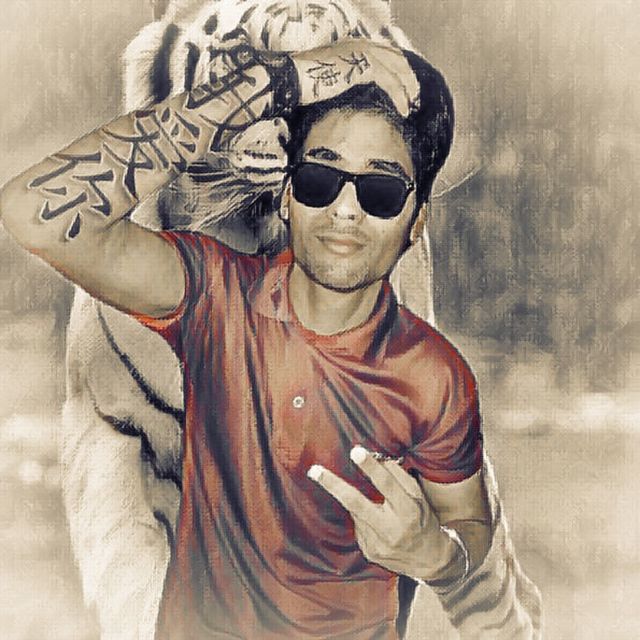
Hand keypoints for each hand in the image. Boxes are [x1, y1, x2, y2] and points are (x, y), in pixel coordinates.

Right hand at [292, 39, 419, 117]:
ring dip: (407, 90)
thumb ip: (347, 80)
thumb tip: (359, 96)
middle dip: (408, 79)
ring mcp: (362, 52)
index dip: (399, 70)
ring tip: (409, 107)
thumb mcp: (330, 78)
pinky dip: (399, 96)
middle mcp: (360, 44)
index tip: (405, 88)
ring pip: (397, 69)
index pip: (385, 53)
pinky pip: (390, 81)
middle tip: (413, 99)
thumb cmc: (304, 84)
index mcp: (353, 44)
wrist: (292, 79)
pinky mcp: (363, 66)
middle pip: (396, 58)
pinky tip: (402, 109)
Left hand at [307, 445, 448, 578]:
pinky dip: (361, 518)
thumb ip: (397, 477)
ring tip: (371, 504)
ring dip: (354, 501)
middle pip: (356, 503)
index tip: (355, 451)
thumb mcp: (418, 497)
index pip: (387, 485)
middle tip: (314, 470)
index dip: (370, 467)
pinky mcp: (369, 553)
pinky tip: (374, 522)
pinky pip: (358, 527)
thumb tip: (374, 457)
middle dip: (333, 485)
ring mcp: (378, 544)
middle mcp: (392, 529)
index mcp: (409, 511)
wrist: (430, 562)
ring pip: (355, 513)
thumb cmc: (423, 520)